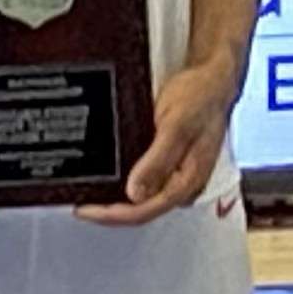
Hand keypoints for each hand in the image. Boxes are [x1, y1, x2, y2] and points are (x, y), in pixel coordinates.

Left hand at [78, 57, 241, 224]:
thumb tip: (135, 194)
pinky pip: (145, 180)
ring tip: (88, 195)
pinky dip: (124, 182)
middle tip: (80, 206)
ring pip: (142, 198)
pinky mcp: (169, 163)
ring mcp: (176, 174)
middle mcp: (182, 183)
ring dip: (116, 199)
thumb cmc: (200, 97)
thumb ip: (158, 161)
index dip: (113, 215)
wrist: (212, 78)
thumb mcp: (176, 126)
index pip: (146, 211)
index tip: (86, 211)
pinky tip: (109, 176)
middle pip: (142, 210)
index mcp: (187, 181)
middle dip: (111, 211)